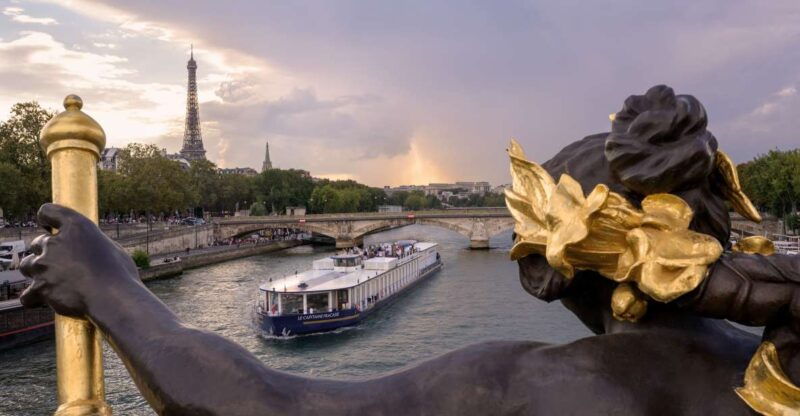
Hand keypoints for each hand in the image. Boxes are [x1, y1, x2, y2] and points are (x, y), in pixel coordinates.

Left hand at [20, 203, 139, 316]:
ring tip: (53, 281)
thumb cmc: (119, 274)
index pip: (48, 211)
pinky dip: (34, 298)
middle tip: (62, 264)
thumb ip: (91, 245)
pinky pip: (27, 294)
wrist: (112, 298)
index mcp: (76, 226)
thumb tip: (86, 250)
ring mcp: (44, 265)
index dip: (46, 218)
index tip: (49, 227)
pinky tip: (43, 300)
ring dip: (37, 272)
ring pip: (27, 265)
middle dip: (47, 252)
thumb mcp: (111, 249)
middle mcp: (55, 242)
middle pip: (37, 243)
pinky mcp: (39, 288)